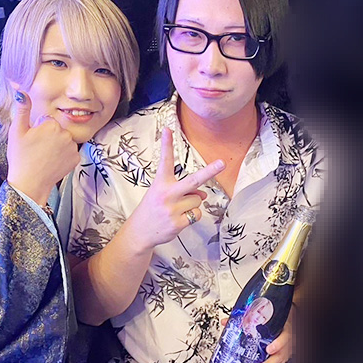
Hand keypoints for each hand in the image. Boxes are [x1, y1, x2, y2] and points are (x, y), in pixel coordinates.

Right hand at [6, 88, 79, 205]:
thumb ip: (22, 109)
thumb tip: (20, 90)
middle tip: (37, 148)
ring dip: (57, 145)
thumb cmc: (21, 157)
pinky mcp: (76, 159)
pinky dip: (63, 155)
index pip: (47, 120)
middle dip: (49, 136)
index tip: (32, 139)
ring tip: (44, 155)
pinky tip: (53, 161)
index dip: (38, 129)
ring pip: (64, 140)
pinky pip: (70, 151)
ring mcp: (73, 147)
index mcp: (52, 125)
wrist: (30, 183)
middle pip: (57, 129)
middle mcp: (66, 134)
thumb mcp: (17, 131)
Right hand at [127, 127, 224, 250]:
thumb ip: (184, 191)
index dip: (167, 145)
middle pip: (193, 181)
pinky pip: (196, 214)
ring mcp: (172, 209)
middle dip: (209, 172)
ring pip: (198, 200)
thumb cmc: (153, 209)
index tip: (167, 130)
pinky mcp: (177, 223)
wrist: (139, 232)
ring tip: (176, 209)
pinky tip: (179, 219)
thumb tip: (203, 195)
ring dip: (192, 204)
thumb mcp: (164, 195)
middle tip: (222, 163)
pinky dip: (192, 216)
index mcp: (160, 183)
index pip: (165, 161)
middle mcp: (166, 194)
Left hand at [252, 304, 294, 362]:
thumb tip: (226, 321)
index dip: (278, 344)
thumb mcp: (268, 315)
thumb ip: (247, 317)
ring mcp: (285, 352)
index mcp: (284, 329)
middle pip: (280, 356)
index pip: (285, 337)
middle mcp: (287, 342)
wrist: (290, 319)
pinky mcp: (281, 358)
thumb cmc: (278, 318)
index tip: (269, 349)